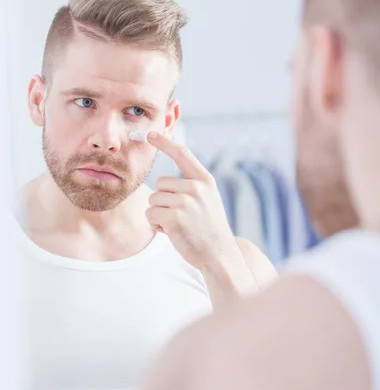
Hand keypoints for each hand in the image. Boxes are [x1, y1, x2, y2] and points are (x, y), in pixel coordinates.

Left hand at [146, 132, 237, 271]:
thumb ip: (191, 187)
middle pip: (161, 183)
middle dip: (163, 201)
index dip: (165, 142)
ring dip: (159, 215)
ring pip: (153, 200)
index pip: (182, 153)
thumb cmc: (209, 230)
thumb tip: (163, 182)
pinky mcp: (174, 217)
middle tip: (181, 218)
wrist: (219, 255)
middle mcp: (196, 187)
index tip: (150, 134)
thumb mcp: (207, 201)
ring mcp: (186, 201)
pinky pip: (150, 215)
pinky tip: (172, 233)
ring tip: (178, 226)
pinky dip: (156, 225)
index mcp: (205, 180)